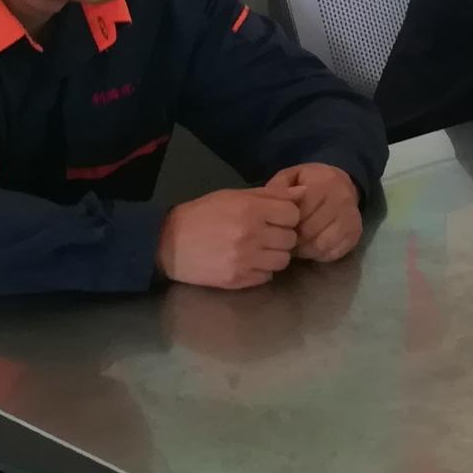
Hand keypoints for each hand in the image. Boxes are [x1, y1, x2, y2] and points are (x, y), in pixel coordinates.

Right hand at [157, 188, 300, 289]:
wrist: (168, 243)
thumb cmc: (203, 214)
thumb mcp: (234, 196)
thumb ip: (270, 194)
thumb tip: (303, 192)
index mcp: (251, 209)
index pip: (293, 214)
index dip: (286, 215)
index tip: (275, 216)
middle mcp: (251, 235)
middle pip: (290, 239)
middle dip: (281, 235)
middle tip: (265, 234)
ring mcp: (245, 260)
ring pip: (282, 260)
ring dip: (274, 255)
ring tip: (258, 249)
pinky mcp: (237, 280)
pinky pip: (267, 276)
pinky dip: (261, 270)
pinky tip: (247, 262)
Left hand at [268, 162, 362, 262]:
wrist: (342, 183)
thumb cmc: (309, 182)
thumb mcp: (290, 176)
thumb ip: (277, 189)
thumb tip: (270, 208)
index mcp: (323, 182)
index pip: (299, 213)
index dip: (284, 224)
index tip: (276, 226)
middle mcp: (341, 198)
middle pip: (309, 231)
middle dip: (293, 239)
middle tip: (283, 240)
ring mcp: (351, 216)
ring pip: (321, 244)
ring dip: (305, 249)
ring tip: (297, 245)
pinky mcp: (356, 233)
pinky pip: (333, 252)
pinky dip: (319, 254)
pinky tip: (312, 247)